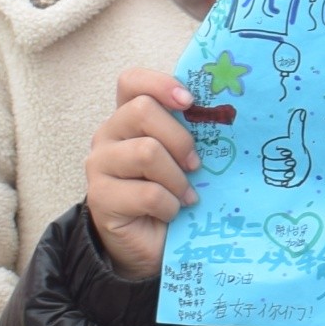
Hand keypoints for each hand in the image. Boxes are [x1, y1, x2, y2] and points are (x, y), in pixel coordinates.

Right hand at [84, 68, 204, 282]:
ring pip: (146, 151)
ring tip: (186, 195)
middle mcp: (108, 135)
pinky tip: (172, 212)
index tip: (190, 102)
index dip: (161, 84)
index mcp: (129, 118)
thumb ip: (191, 132)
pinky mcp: (100, 197)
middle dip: (180, 139)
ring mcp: (99, 165)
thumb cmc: (171, 193)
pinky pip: (147, 193)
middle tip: (196, 165)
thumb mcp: (183, 157)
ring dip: (177, 178)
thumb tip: (225, 114)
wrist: (150, 244)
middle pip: (142, 111)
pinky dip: (169, 205)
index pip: (132, 81)